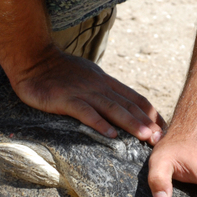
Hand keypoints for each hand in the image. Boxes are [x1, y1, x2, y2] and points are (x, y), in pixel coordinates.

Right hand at [9, 46, 165, 143]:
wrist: (32, 59)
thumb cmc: (59, 70)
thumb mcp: (87, 77)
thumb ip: (103, 90)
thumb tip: (120, 104)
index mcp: (105, 82)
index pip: (135, 98)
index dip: (151, 113)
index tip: (163, 128)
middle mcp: (98, 86)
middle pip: (128, 105)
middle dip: (146, 122)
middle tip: (161, 138)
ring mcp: (83, 91)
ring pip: (112, 108)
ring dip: (131, 123)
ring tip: (145, 136)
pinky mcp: (65, 99)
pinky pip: (85, 112)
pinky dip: (99, 123)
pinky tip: (111, 134)